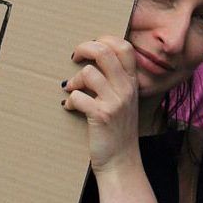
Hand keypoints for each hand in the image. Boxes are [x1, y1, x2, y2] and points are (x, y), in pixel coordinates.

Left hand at [62, 35, 141, 173]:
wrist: (122, 162)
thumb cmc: (119, 131)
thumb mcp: (126, 103)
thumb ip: (117, 83)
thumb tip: (94, 63)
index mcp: (132, 83)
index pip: (124, 47)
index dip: (105, 40)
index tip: (92, 47)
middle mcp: (126, 89)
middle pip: (104, 52)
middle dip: (84, 48)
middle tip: (75, 57)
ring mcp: (115, 102)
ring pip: (88, 73)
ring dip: (74, 80)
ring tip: (72, 89)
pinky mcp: (101, 116)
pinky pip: (78, 96)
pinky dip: (70, 101)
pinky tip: (71, 107)